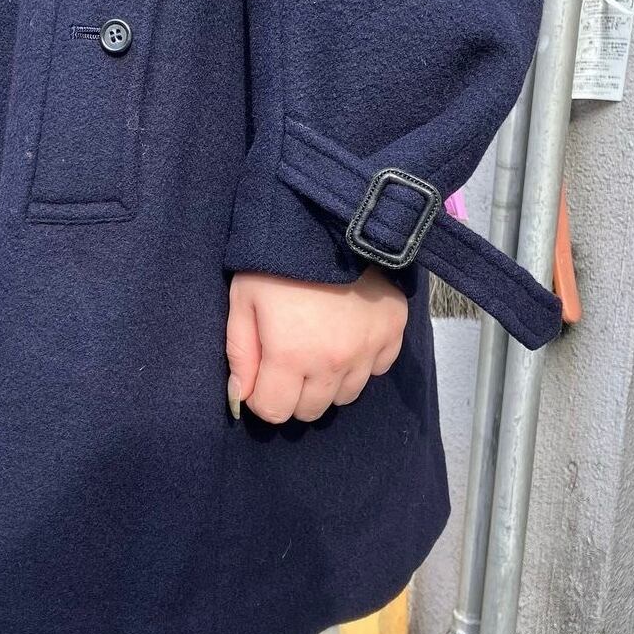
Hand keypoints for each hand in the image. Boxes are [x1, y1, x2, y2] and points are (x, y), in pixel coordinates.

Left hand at [225, 269, 407, 422]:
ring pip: (345, 395)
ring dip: (328, 380)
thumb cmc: (276, 262)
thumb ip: (240, 354)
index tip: (262, 372)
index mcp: (291, 356)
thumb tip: (242, 397)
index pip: (275, 412)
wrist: (329, 221)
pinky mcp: (393, 332)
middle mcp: (333, 362)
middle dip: (294, 393)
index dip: (262, 396)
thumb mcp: (243, 301)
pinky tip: (347, 335)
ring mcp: (368, 349)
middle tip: (289, 358)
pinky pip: (377, 369)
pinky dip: (361, 361)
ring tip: (318, 345)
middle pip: (311, 410)